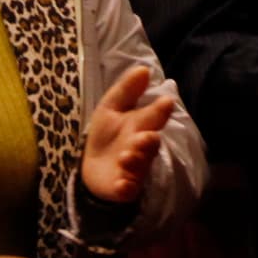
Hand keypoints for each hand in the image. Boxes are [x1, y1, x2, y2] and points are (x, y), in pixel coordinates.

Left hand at [80, 64, 179, 208]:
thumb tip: (144, 68)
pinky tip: (121, 184)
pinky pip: (128, 189)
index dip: (160, 111)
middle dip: (148, 141)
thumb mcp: (111, 108)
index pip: (154, 118)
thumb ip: (127, 90)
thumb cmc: (107, 135)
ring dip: (136, 161)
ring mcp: (134, 169)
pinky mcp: (124, 188)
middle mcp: (142, 148)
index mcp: (143, 126)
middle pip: (150, 145)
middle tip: (145, 136)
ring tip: (126, 157)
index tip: (165, 102)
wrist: (93, 167)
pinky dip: (126, 187)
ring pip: (140, 166)